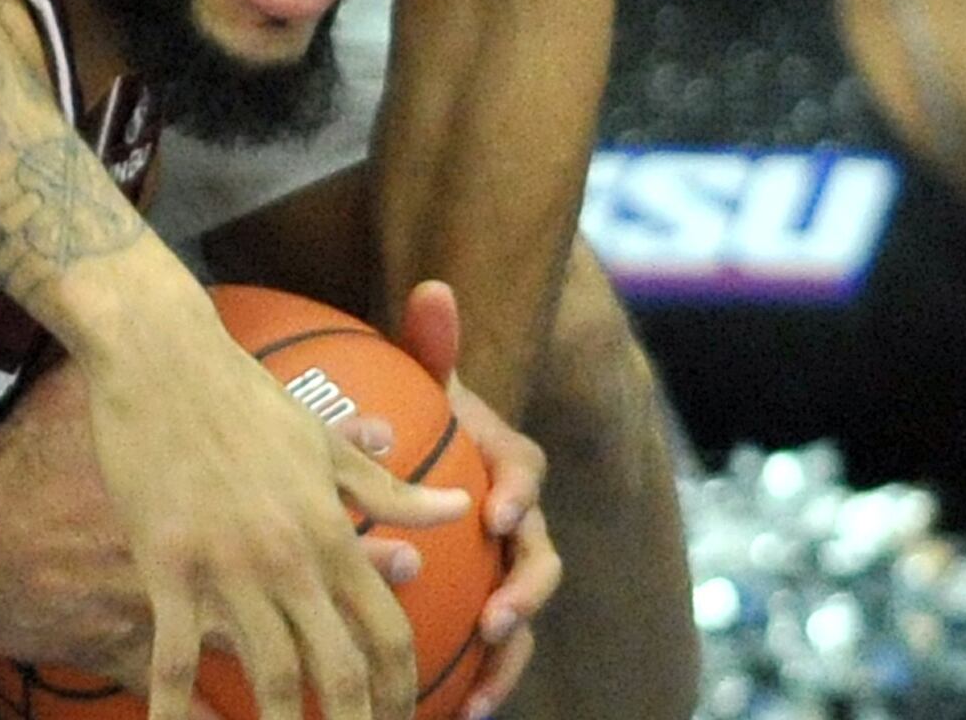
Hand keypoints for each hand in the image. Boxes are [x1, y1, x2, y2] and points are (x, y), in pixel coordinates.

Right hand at [0, 358, 452, 681]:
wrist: (160, 358)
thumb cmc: (244, 396)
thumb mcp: (326, 442)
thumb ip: (391, 490)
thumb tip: (458, 508)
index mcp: (331, 529)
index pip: (385, 631)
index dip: (400, 691)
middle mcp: (289, 557)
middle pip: (338, 671)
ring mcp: (226, 565)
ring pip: (269, 674)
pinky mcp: (165, 565)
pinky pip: (175, 657)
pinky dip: (179, 709)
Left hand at [391, 284, 557, 718]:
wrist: (437, 458)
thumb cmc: (424, 418)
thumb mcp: (426, 380)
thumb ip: (432, 342)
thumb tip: (432, 287)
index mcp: (511, 466)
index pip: (526, 477)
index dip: (519, 495)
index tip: (497, 515)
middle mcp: (523, 524)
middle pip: (541, 563)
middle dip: (524, 595)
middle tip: (496, 617)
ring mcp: (511, 573)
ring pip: (525, 622)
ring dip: (508, 659)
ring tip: (480, 695)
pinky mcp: (493, 611)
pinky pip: (498, 654)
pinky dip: (484, 685)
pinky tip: (458, 716)